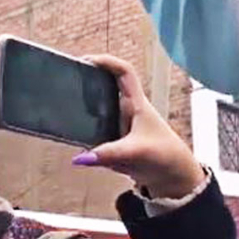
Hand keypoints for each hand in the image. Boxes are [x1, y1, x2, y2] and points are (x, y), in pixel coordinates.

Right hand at [71, 54, 204, 198]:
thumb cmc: (164, 157)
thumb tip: (81, 157)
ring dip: (86, 106)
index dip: (107, 62)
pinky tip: (74, 133)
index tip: (87, 60)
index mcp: (137, 105)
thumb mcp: (135, 153)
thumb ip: (108, 154)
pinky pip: (96, 130)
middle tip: (69, 79)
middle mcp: (127, 111)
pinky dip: (86, 131)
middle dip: (90, 80)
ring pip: (99, 109)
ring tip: (65, 102)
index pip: (124, 72)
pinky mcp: (115, 141)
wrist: (173, 177)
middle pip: (107, 86)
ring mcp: (121, 125)